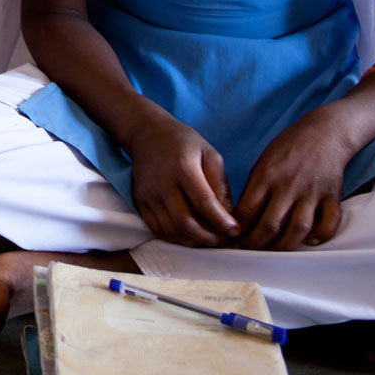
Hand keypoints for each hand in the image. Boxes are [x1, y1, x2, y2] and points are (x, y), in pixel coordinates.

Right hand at [127, 116, 241, 246]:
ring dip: (193, 240)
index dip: (221, 221)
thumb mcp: (210, 153)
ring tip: (208, 238)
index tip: (236, 231)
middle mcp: (162, 181)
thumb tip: (227, 214)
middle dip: (208, 237)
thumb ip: (220, 184)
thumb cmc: (183, 143)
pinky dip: (175, 237)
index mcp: (182, 166)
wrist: (147, 133)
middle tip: (223, 239)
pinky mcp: (139, 200)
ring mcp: (147, 193)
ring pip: (171, 229)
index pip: (204, 202)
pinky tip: (188, 234)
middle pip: (185, 221)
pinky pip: (156, 228)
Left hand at [233, 109, 352, 250]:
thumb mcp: (263, 162)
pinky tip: (311, 241)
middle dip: (257, 243)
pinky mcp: (332, 195)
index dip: (239, 228)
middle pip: (271, 224)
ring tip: (275, 252)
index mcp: (266, 176)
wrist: (324, 133)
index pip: (248, 210)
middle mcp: (288, 186)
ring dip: (285, 245)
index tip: (234, 236)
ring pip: (298, 227)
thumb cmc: (288, 148)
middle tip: (250, 249)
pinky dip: (322, 234)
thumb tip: (243, 217)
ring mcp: (312, 191)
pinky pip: (330, 221)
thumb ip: (255, 188)